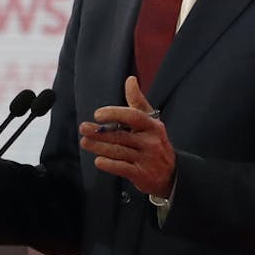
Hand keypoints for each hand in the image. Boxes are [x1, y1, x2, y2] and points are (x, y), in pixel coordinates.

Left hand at [80, 76, 175, 196]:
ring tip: (85, 142)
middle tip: (83, 128)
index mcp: (153, 126)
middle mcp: (151, 142)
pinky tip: (98, 161)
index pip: (133, 116)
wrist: (171, 173)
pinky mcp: (141, 175)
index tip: (98, 114)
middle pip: (121, 135)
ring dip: (99, 147)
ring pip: (119, 151)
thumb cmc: (155, 142)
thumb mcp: (151, 121)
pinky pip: (122, 168)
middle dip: (100, 132)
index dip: (115, 113)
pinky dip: (109, 165)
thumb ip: (138, 101)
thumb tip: (130, 80)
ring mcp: (146, 159)